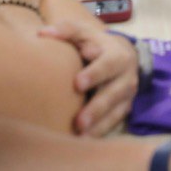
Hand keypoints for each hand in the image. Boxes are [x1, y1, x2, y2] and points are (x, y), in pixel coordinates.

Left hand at [38, 21, 139, 135]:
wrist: (124, 55)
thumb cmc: (97, 44)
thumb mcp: (86, 32)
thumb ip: (67, 30)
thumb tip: (43, 33)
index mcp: (117, 55)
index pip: (107, 65)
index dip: (94, 74)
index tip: (77, 83)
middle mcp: (126, 76)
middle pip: (112, 92)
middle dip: (96, 107)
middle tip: (79, 120)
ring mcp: (127, 94)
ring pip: (115, 110)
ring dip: (98, 124)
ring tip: (81, 135)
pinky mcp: (124, 108)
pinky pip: (114, 122)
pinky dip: (101, 131)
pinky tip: (85, 140)